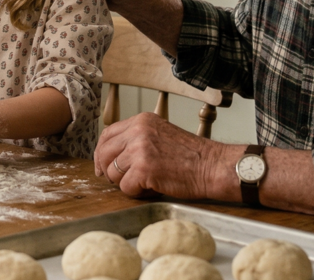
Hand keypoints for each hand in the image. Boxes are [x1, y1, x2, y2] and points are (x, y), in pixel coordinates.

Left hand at [93, 112, 234, 199]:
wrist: (212, 166)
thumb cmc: (190, 155)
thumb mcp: (160, 134)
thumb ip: (136, 139)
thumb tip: (111, 154)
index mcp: (141, 121)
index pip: (107, 134)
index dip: (101, 152)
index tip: (102, 165)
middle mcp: (137, 131)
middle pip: (105, 153)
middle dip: (108, 170)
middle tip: (120, 180)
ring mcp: (139, 150)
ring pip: (112, 172)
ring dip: (126, 182)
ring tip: (145, 182)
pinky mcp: (144, 169)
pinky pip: (125, 187)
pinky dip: (137, 193)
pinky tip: (152, 188)